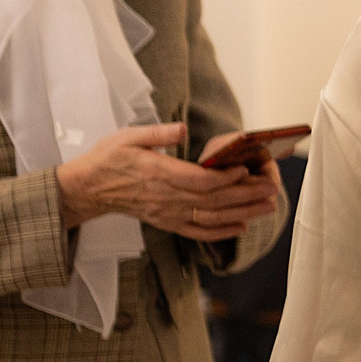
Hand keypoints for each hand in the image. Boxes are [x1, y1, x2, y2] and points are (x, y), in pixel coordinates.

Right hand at [56, 124, 280, 240]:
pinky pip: (197, 232)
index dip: (225, 177)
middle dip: (246, 195)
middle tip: (272, 188)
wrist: (88, 188)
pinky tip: (241, 227)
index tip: (246, 170)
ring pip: (211, 218)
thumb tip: (182, 128)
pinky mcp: (166, 223)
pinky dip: (221, 232)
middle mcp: (166, 197)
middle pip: (214, 200)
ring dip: (242, 213)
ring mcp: (167, 213)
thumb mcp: (128, 137)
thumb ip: (158, 133)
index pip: (200, 180)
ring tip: (267, 206)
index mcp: (158, 173)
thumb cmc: (109, 159)